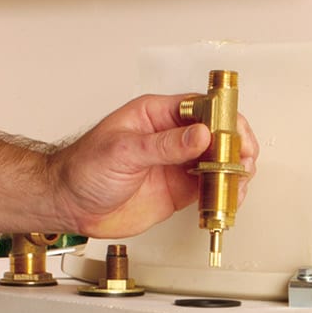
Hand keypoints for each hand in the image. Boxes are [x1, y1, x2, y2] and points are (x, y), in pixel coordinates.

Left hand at [50, 94, 258, 237]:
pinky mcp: (178, 191)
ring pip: (218, 162)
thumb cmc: (83, 169)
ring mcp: (177, 165)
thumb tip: (199, 135)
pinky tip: (226, 198)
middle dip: (236, 146)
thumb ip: (163, 145)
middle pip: (218, 134)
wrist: (69, 204)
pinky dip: (223, 193)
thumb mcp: (123, 151)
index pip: (202, 108)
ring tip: (237, 183)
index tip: (233, 136)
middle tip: (242, 162)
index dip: (224, 119)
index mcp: (157, 115)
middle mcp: (172, 138)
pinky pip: (209, 188)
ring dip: (233, 171)